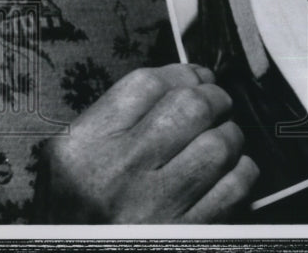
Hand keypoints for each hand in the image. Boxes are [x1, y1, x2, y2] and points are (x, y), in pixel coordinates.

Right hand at [34, 64, 258, 222]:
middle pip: (190, 106)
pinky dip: (241, 172)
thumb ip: (112, 121)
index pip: (147, 83)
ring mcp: (151, 207)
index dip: (181, 73)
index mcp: (82, 148)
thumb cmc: (75, 219)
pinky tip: (229, 173)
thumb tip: (180, 81)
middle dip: (213, 98)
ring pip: (218, 144)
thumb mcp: (66, 164)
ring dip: (229, 136)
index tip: (194, 78)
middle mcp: (115, 175)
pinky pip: (233, 186)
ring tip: (221, 140)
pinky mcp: (184, 235)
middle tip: (216, 105)